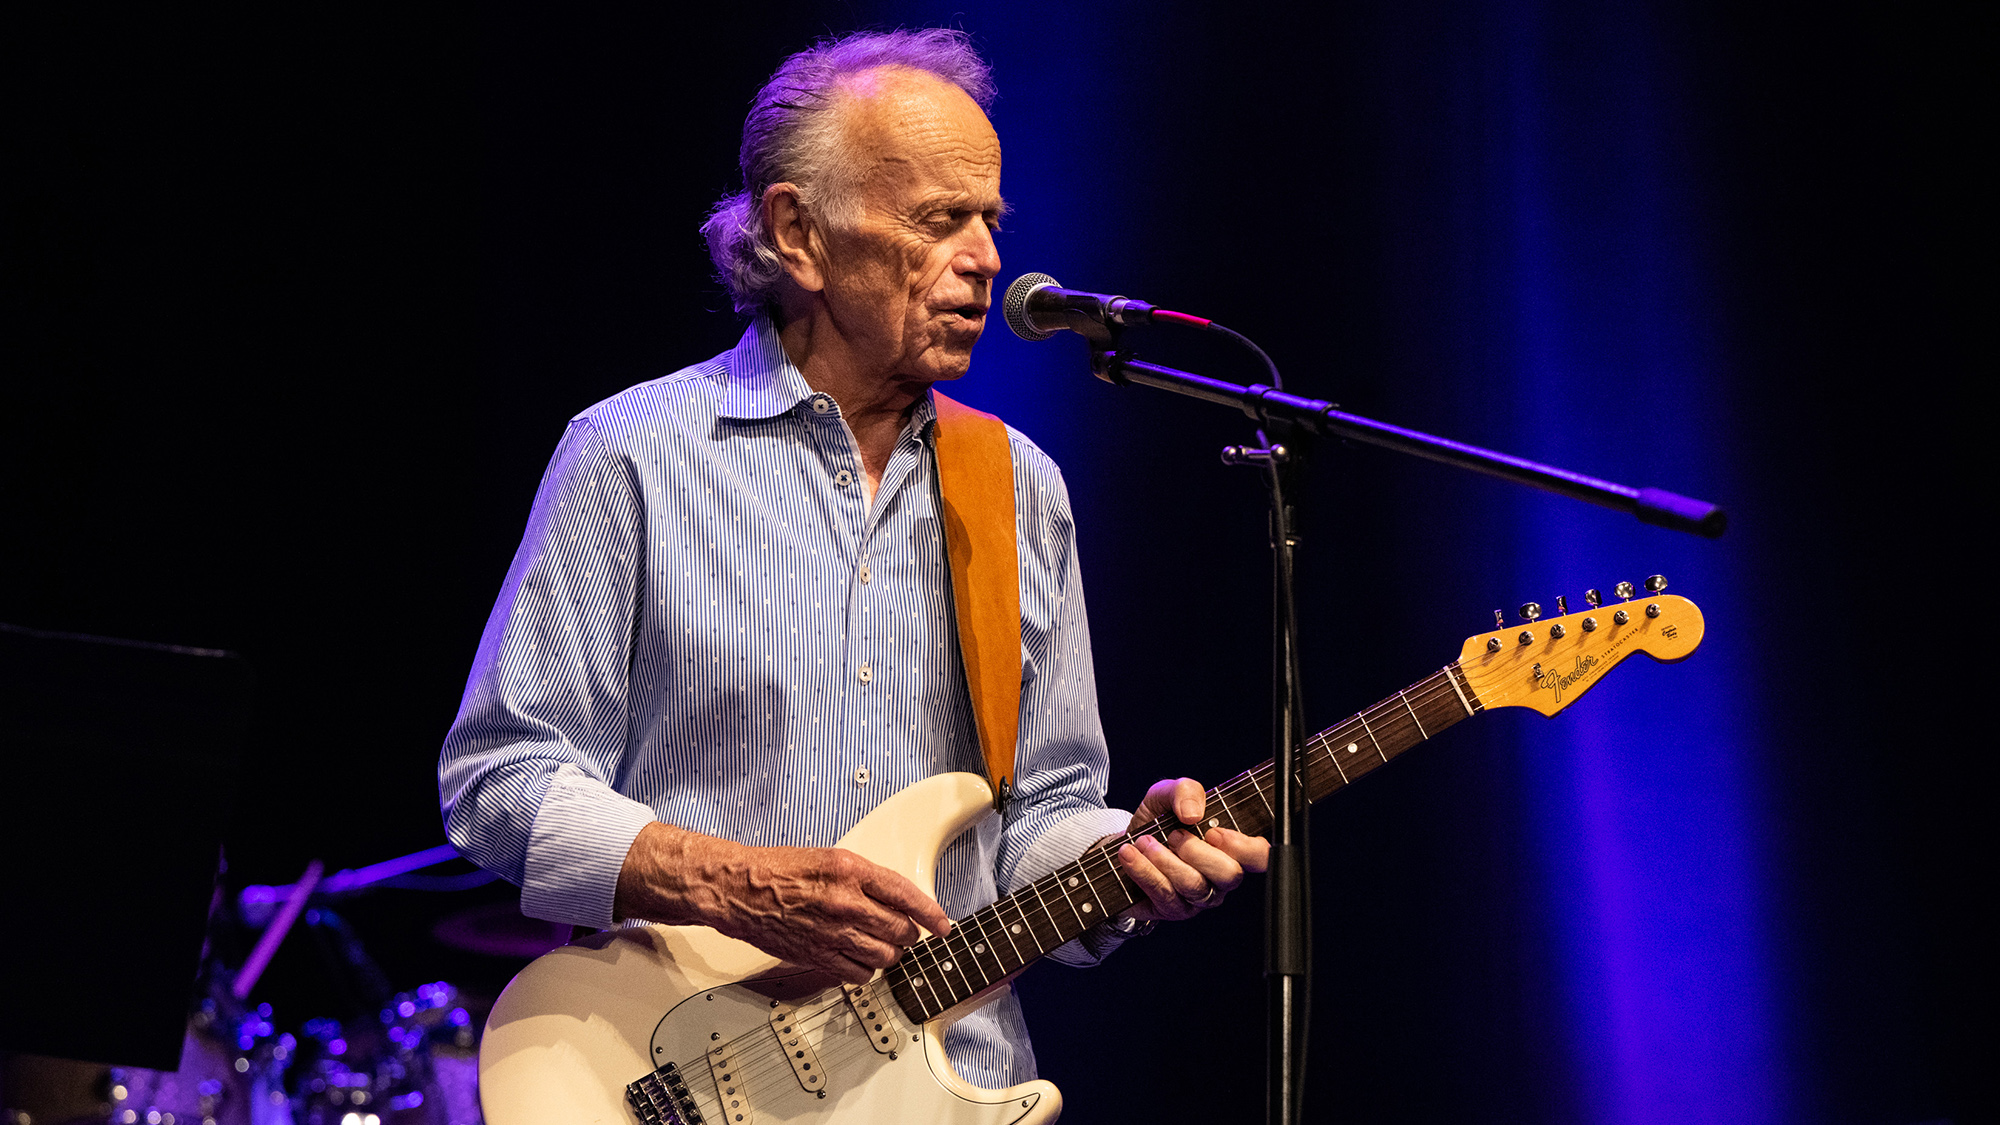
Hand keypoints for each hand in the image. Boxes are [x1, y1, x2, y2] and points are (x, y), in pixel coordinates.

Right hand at [616, 821, 950, 984]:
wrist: (740, 890)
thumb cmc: (779, 870)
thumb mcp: (829, 858)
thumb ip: (865, 878)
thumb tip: (897, 898)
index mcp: (850, 870)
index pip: (906, 895)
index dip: (931, 913)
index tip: (942, 925)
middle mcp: (844, 902)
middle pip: (900, 930)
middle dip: (908, 934)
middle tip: (904, 931)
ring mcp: (832, 932)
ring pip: (884, 955)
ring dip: (889, 953)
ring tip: (881, 945)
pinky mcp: (817, 955)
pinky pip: (859, 974)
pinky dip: (866, 970)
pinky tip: (859, 959)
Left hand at [1112, 777, 1269, 923]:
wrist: (1125, 845)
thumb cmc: (1157, 821)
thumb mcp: (1167, 794)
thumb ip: (1184, 790)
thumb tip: (1192, 813)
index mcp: (1231, 848)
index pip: (1260, 856)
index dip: (1245, 848)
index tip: (1214, 832)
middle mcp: (1220, 877)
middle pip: (1229, 875)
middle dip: (1197, 852)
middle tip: (1173, 834)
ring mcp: (1198, 897)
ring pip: (1194, 886)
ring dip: (1165, 860)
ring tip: (1144, 841)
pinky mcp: (1173, 909)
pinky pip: (1164, 894)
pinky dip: (1144, 870)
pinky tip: (1130, 854)